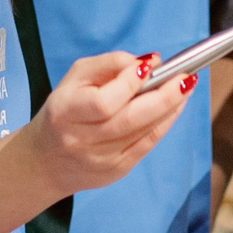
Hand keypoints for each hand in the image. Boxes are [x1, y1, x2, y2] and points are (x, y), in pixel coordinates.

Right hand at [25, 52, 191, 196]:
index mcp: (66, 112)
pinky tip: (176, 107)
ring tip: (186, 86)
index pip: (104, 101)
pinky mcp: (117, 171)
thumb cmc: (64, 111)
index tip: (151, 65)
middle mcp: (82, 139)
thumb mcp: (75, 78)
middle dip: (165, 96)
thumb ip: (109, 64)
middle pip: (131, 119)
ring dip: (171, 108)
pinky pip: (147, 144)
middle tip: (186, 77)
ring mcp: (102, 159)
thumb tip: (148, 61)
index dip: (130, 82)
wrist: (46, 162)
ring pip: (145, 132)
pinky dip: (165, 124)